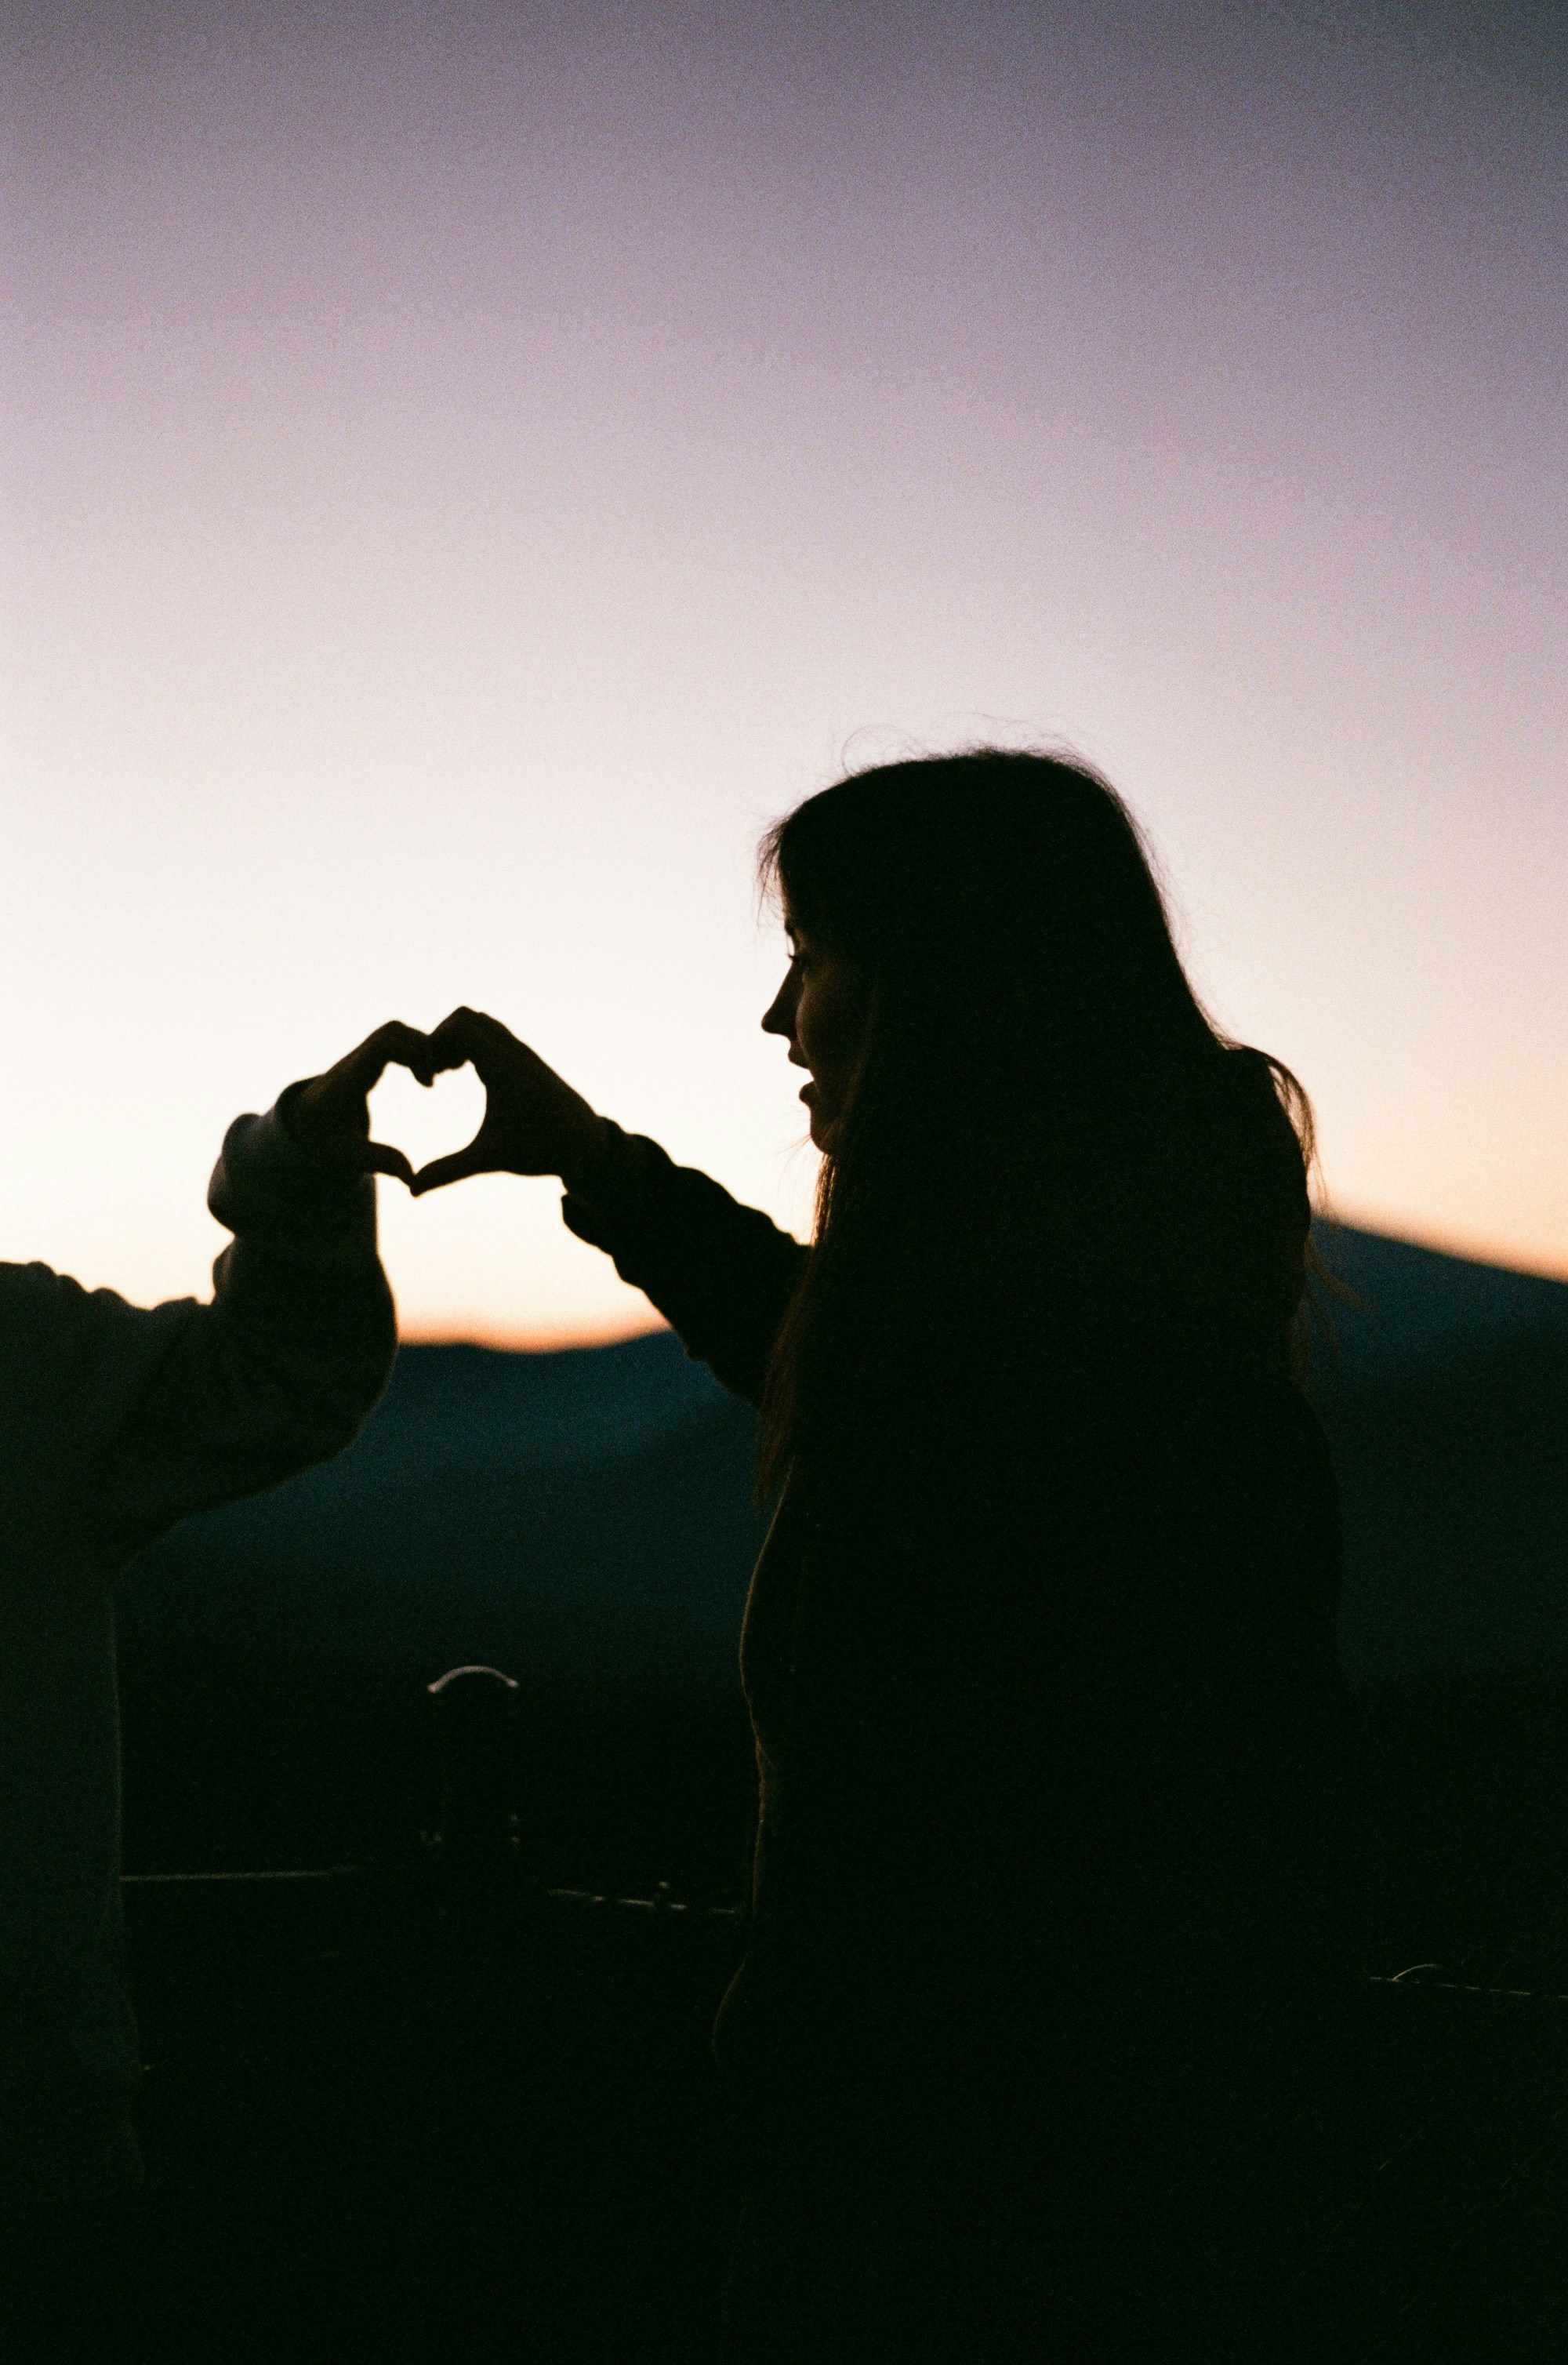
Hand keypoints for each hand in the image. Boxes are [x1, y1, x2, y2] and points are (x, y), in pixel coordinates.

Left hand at [286, 1021, 446, 1186]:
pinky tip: (425, 1079)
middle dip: (421, 1048)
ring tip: (432, 1080)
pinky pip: (396, 1039)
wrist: (303, 1122)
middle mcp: (355, 1061)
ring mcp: (361, 1055)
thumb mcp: (349, 1155)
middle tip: (434, 1081)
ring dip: (420, 1048)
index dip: (414, 1056)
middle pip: (392, 1030)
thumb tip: (412, 1179)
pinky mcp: (369, 1057)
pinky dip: (416, 1051)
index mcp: (349, 1080)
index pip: (383, 1046)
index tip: (429, 1085)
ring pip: (396, 1031)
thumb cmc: (324, 1139)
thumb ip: (380, 1162)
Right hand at [407, 1007, 610, 1195]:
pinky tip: (470, 1074)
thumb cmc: (541, 1151)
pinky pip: (494, 1033)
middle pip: (465, 1016)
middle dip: (442, 1038)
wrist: (587, 1145)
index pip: (459, 1025)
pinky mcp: (526, 1057)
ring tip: (450, 1072)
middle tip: (437, 1073)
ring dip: (459, 1039)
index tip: (431, 1077)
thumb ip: (447, 1172)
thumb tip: (411, 1192)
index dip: (434, 1044)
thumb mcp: (489, 1160)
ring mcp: (522, 1051)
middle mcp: (514, 1052)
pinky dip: (476, 1043)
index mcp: (503, 1068)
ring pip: (481, 1022)